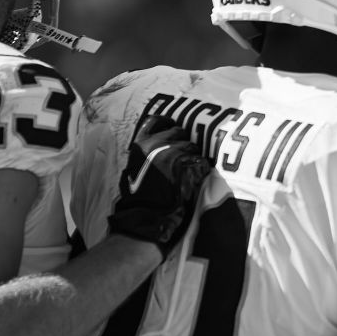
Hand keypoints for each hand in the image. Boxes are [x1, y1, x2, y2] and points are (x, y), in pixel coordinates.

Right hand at [107, 115, 211, 260]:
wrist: (146, 215)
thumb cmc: (138, 195)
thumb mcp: (134, 166)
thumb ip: (146, 150)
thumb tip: (159, 140)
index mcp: (141, 143)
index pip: (157, 120)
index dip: (168, 124)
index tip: (173, 129)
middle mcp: (157, 144)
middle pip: (179, 131)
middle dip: (183, 141)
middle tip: (183, 156)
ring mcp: (174, 154)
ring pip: (193, 146)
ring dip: (193, 155)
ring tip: (189, 170)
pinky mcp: (189, 165)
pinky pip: (201, 161)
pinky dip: (201, 168)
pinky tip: (196, 178)